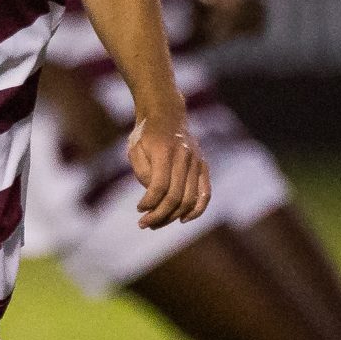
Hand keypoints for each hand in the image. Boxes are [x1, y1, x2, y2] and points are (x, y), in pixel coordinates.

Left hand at [127, 111, 209, 228]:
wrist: (166, 115)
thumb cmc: (146, 135)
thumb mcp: (135, 149)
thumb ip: (143, 172)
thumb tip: (154, 196)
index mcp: (165, 150)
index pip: (159, 186)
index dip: (148, 202)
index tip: (139, 209)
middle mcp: (185, 157)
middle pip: (175, 196)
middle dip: (159, 214)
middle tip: (144, 224)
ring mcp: (197, 162)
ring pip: (190, 198)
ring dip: (173, 216)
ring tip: (156, 224)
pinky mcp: (203, 166)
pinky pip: (206, 193)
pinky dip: (197, 209)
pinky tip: (183, 219)